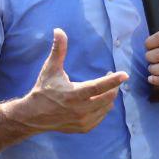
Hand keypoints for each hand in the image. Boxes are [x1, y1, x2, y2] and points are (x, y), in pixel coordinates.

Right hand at [12, 28, 127, 133]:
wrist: (33, 116)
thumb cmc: (43, 89)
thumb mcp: (50, 69)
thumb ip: (58, 50)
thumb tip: (59, 30)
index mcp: (73, 94)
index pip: (98, 87)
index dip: (112, 81)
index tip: (125, 74)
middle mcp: (80, 110)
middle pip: (107, 98)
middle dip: (114, 86)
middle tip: (113, 78)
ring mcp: (83, 121)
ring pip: (106, 107)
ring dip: (110, 96)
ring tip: (106, 88)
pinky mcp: (84, 128)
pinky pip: (101, 116)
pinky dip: (104, 107)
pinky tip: (101, 100)